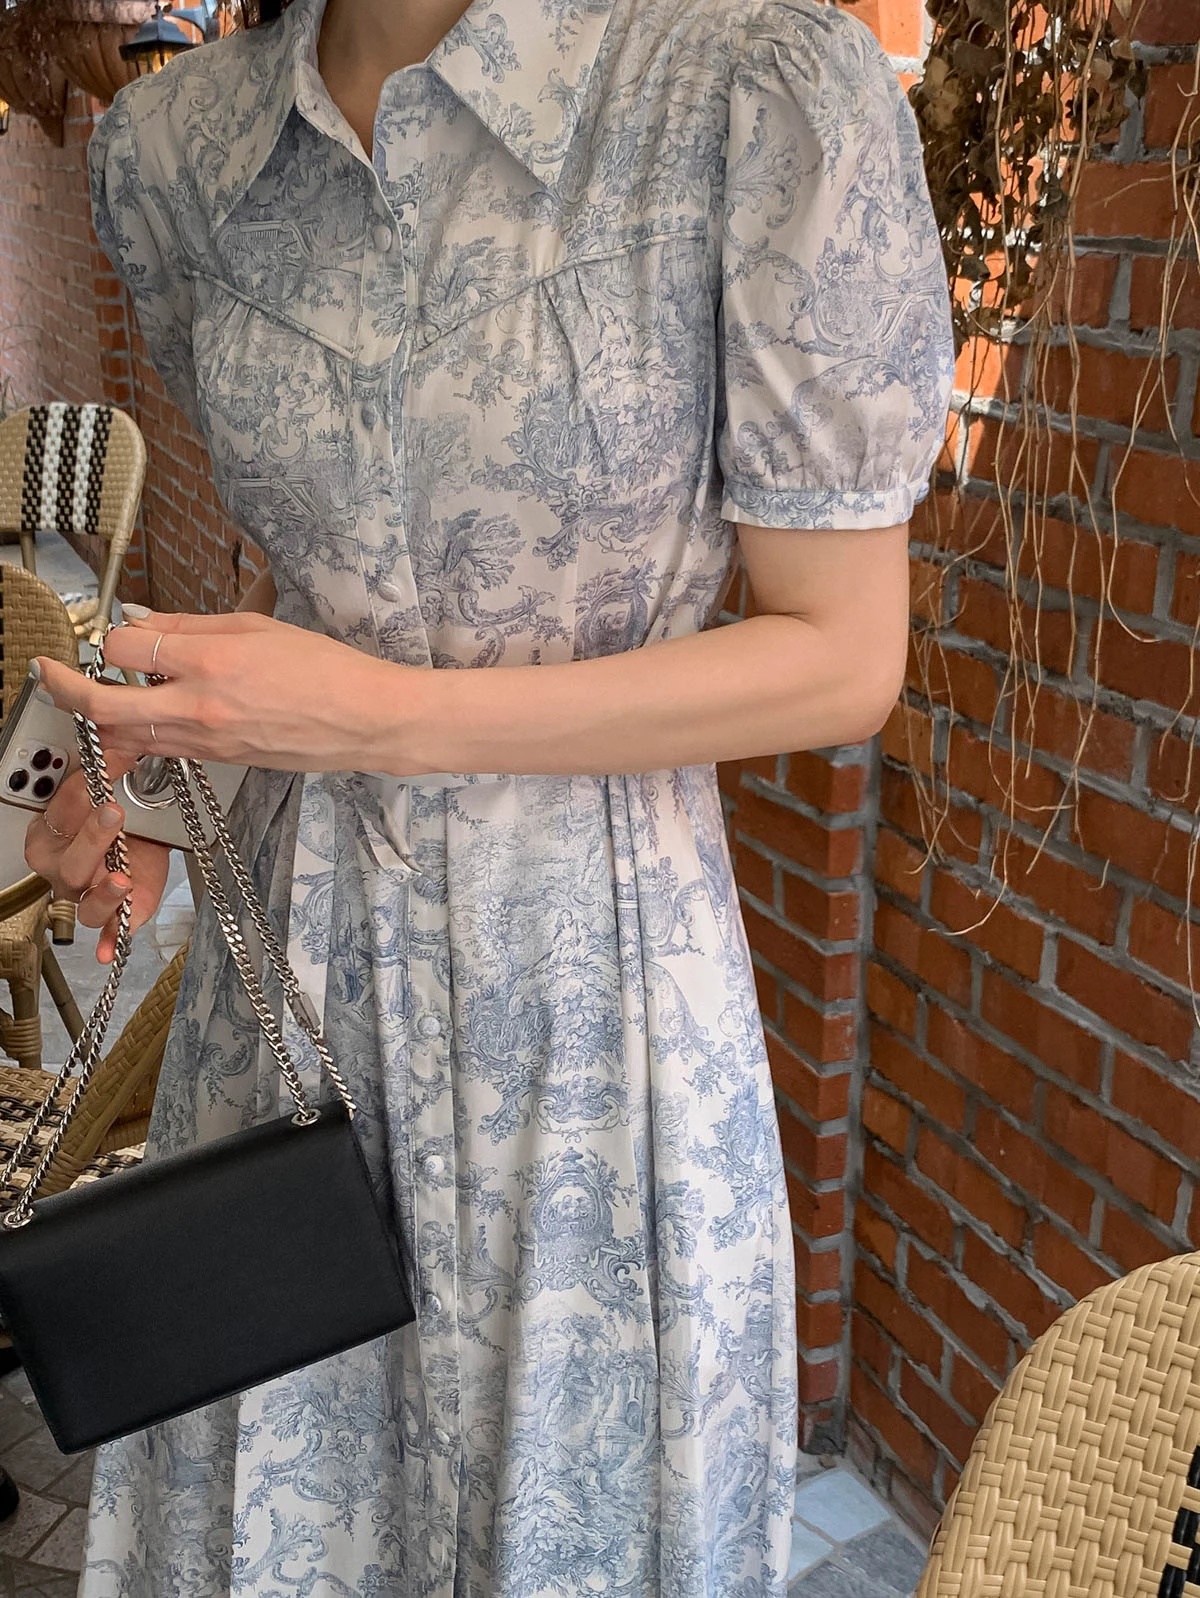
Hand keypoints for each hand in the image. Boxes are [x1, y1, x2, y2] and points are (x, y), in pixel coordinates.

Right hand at [23, 765, 171, 963]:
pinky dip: (110, 943)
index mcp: (49, 832)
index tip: (112, 763)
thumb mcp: (112, 788)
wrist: (142, 836)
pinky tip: (109, 950)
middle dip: (92, 837)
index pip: (61, 811)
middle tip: (113, 812)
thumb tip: (116, 734)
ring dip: (105, 894)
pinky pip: (109, 934)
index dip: (84, 789)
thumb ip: (108, 769)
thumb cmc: (118, 813)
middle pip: (70, 861)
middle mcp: (62, 868)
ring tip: (122, 879)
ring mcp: (85, 894)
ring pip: (85, 904)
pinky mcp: (116, 914)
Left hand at [32, 609, 421, 773]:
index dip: (113, 635)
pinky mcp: (217, 759)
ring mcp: (206, 739)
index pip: (126, 645)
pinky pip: (161, 746)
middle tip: (47, 673)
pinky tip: (147, 712)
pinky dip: (142, 730)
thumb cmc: (326, 669)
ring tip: (95, 693)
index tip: (116, 629)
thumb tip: (143, 623)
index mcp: (211, 661)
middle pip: (104, 704)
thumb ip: (191, 626)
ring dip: (102, 715)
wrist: (364, 720)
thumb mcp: (256, 627)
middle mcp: (200, 706)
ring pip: (127, 734)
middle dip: (64, 688)